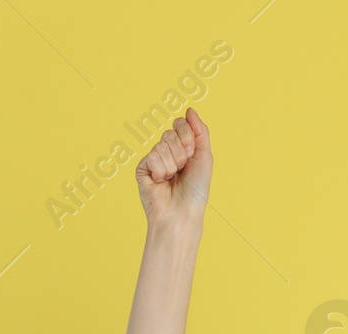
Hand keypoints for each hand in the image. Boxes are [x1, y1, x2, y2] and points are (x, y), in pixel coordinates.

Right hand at [136, 107, 212, 230]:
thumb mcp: (204, 157)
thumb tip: (190, 109)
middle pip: (170, 132)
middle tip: (183, 168)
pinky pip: (152, 156)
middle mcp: (167, 150)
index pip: (180, 123)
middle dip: (181, 151)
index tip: (192, 153)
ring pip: (162, 144)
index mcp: (182, 146)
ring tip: (173, 178)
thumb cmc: (195, 189)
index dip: (187, 135)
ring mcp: (154, 158)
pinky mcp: (142, 167)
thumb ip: (200, 131)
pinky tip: (161, 181)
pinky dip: (161, 170)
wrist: (182, 211)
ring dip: (173, 163)